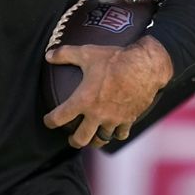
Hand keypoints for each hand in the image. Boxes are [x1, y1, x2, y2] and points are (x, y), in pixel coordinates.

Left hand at [42, 36, 172, 148]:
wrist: (145, 66)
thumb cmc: (115, 59)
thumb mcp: (87, 53)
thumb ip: (65, 54)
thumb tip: (48, 55)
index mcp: (84, 100)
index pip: (60, 117)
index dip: (50, 121)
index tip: (48, 121)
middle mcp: (97, 114)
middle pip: (81, 139)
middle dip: (74, 141)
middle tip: (71, 138)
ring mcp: (114, 119)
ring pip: (101, 139)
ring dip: (95, 140)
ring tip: (92, 137)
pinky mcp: (129, 119)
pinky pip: (121, 133)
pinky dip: (116, 133)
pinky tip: (115, 130)